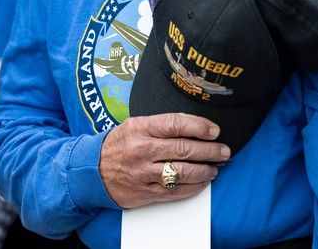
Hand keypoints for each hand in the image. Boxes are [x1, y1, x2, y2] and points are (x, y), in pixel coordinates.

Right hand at [99, 113, 229, 207]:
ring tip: (215, 167)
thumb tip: (196, 126)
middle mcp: (142, 150)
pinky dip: (194, 187)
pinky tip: (202, 182)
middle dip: (209, 150)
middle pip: (184, 149)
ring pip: (183, 172)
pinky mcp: (145, 192)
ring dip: (205, 170)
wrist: (92, 170)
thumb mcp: (135, 125)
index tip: (215, 130)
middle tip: (224, 151)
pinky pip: (176, 191)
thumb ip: (162, 124)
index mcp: (140, 128)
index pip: (176, 124)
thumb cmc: (119, 144)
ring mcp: (143, 173)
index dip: (200, 127)